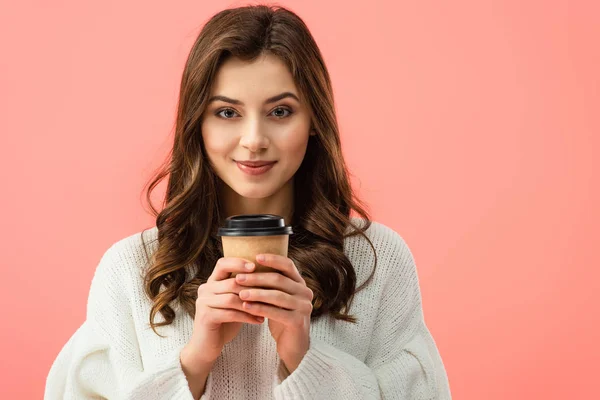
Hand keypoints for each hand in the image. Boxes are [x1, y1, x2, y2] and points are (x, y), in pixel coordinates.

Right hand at [184, 257, 263, 364]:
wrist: (207, 345)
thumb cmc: (225, 321)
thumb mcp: (234, 301)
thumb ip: (242, 288)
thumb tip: (268, 274)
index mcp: (211, 281)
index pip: (223, 263)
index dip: (238, 263)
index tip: (256, 266)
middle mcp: (205, 289)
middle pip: (231, 282)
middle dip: (253, 287)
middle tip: (272, 292)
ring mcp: (203, 302)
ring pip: (232, 298)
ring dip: (253, 304)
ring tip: (269, 308)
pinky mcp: (206, 317)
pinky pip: (231, 314)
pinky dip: (247, 317)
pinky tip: (260, 320)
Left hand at [235, 254, 313, 372]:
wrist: (294, 346)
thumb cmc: (282, 318)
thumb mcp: (278, 298)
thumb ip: (272, 284)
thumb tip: (249, 266)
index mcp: (301, 283)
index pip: (288, 265)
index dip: (272, 259)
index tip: (255, 257)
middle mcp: (305, 293)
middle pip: (279, 280)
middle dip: (257, 278)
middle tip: (238, 278)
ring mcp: (304, 307)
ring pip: (277, 296)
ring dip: (256, 293)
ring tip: (240, 293)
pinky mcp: (298, 321)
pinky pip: (276, 312)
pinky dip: (259, 308)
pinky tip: (246, 307)